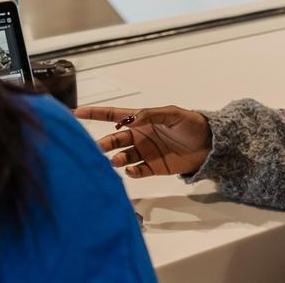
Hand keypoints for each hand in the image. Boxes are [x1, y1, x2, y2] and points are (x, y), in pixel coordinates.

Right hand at [74, 105, 211, 177]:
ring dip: (115, 158)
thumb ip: (151, 115)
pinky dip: (131, 172)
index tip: (75, 113)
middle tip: (97, 149)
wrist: (209, 145)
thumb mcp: (173, 114)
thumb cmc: (192, 124)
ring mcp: (144, 153)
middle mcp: (138, 136)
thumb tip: (131, 119)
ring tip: (115, 160)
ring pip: (121, 156)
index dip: (94, 113)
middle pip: (113, 139)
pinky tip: (131, 170)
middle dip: (103, 143)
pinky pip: (136, 171)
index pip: (112, 116)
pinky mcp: (152, 168)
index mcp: (140, 120)